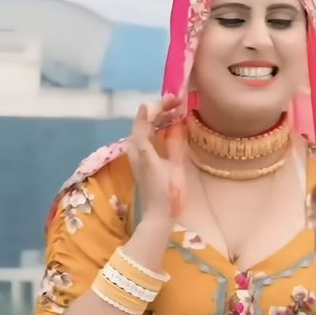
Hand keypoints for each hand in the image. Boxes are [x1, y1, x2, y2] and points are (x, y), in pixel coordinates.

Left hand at [126, 93, 185, 220]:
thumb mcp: (174, 166)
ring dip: (162, 120)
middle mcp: (136, 148)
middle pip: (146, 122)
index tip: (174, 99)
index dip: (159, 106)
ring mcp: (139, 155)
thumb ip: (175, 142)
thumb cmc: (167, 192)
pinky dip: (161, 131)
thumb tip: (177, 121)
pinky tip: (173, 129)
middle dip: (161, 111)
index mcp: (141, 147)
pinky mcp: (144, 161)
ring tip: (179, 113)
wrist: (158, 216)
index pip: (146, 118)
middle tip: (179, 103)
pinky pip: (150, 139)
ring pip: (148, 130)